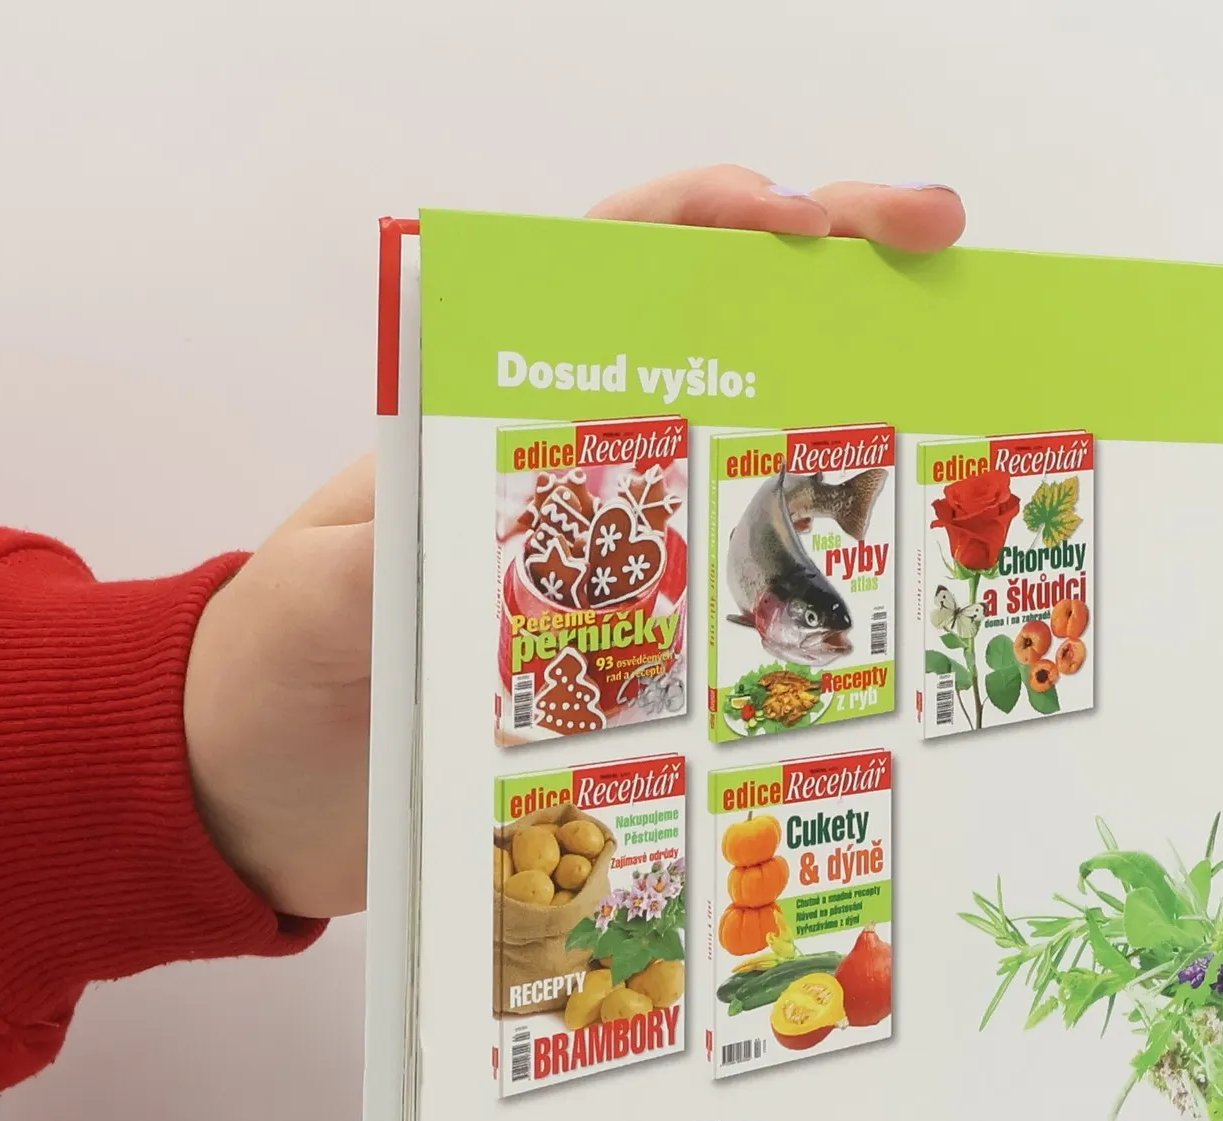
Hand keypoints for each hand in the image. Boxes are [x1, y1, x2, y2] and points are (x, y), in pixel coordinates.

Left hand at [184, 169, 963, 918]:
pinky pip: (739, 604)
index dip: (706, 223)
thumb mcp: (319, 603)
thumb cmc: (271, 674)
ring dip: (854, 418)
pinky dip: (820, 580)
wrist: (258, 801)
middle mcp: (571, 476)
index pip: (606, 273)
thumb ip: (381, 562)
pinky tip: (897, 579)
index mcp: (487, 416)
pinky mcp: (630, 661)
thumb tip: (441, 532)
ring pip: (750, 463)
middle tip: (940, 247)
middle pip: (715, 343)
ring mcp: (612, 566)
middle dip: (831, 279)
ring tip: (964, 390)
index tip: (799, 217)